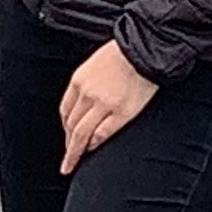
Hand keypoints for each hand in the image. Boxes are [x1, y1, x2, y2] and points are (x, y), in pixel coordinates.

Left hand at [60, 41, 158, 171]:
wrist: (145, 48)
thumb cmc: (124, 52)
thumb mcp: (96, 63)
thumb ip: (88, 83)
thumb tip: (85, 102)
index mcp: (79, 80)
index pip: (65, 110)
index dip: (65, 127)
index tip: (67, 136)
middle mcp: (87, 93)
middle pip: (70, 125)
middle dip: (68, 143)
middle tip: (67, 159)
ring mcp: (103, 104)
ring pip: (81, 134)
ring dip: (75, 151)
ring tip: (72, 163)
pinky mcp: (121, 113)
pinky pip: (101, 134)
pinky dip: (94, 144)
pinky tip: (92, 150)